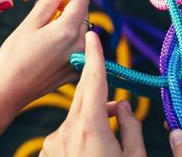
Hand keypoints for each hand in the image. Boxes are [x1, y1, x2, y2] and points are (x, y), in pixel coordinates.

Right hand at [0, 0, 88, 108]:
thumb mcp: (29, 23)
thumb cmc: (14, 57)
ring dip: (70, 23)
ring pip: (83, 28)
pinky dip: (71, 39)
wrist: (8, 92)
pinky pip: (81, 44)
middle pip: (83, 13)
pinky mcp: (78, 68)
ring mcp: (81, 58)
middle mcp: (80, 44)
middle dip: (69, 6)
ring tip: (46, 31)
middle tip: (47, 11)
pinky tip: (51, 46)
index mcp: (68, 30)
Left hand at [41, 31, 145, 156]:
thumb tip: (123, 106)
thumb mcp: (134, 156)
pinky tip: (87, 151)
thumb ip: (131, 126)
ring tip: (106, 141)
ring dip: (90, 117)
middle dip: (98, 89)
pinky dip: (78, 134)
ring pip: (75, 116)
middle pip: (84, 95)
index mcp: (91, 126)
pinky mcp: (46, 153)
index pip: (94, 81)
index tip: (92, 37)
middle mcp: (68, 130)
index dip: (95, 56)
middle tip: (114, 102)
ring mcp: (53, 142)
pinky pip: (64, 134)